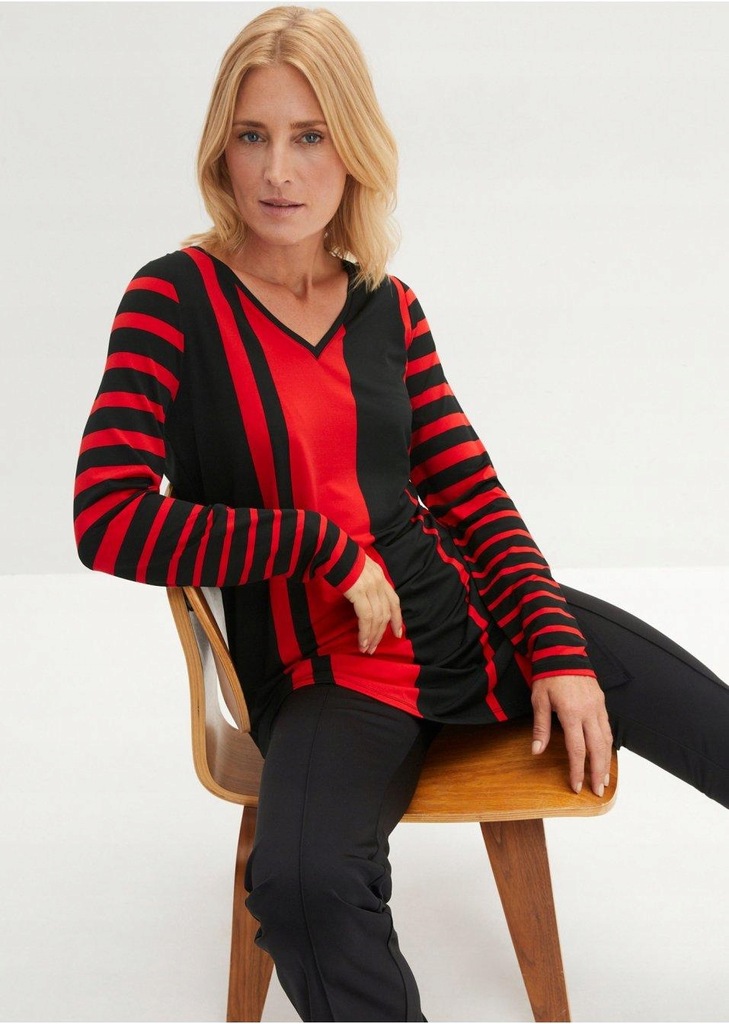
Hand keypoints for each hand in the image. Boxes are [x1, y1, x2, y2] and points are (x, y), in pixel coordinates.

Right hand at [343, 554, 402, 653]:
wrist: (330, 549)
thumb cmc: (340, 558)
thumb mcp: (359, 568)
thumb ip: (366, 581)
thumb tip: (363, 598)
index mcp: (380, 576)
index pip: (394, 601)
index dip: (397, 618)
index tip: (398, 633)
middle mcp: (379, 582)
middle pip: (386, 613)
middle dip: (381, 633)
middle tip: (374, 647)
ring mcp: (370, 587)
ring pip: (377, 618)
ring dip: (372, 636)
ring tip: (366, 648)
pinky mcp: (359, 592)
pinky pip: (366, 617)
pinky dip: (365, 632)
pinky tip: (362, 641)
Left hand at [531, 673, 612, 796]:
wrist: (563, 651)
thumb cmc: (548, 675)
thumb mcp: (539, 700)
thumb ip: (540, 726)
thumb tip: (537, 750)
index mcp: (572, 714)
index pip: (577, 750)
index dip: (577, 770)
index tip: (577, 786)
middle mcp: (589, 712)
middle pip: (598, 749)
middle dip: (598, 772)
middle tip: (598, 791)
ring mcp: (598, 707)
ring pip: (607, 740)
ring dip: (607, 761)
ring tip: (605, 778)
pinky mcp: (601, 702)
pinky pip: (608, 728)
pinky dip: (609, 744)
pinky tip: (606, 754)